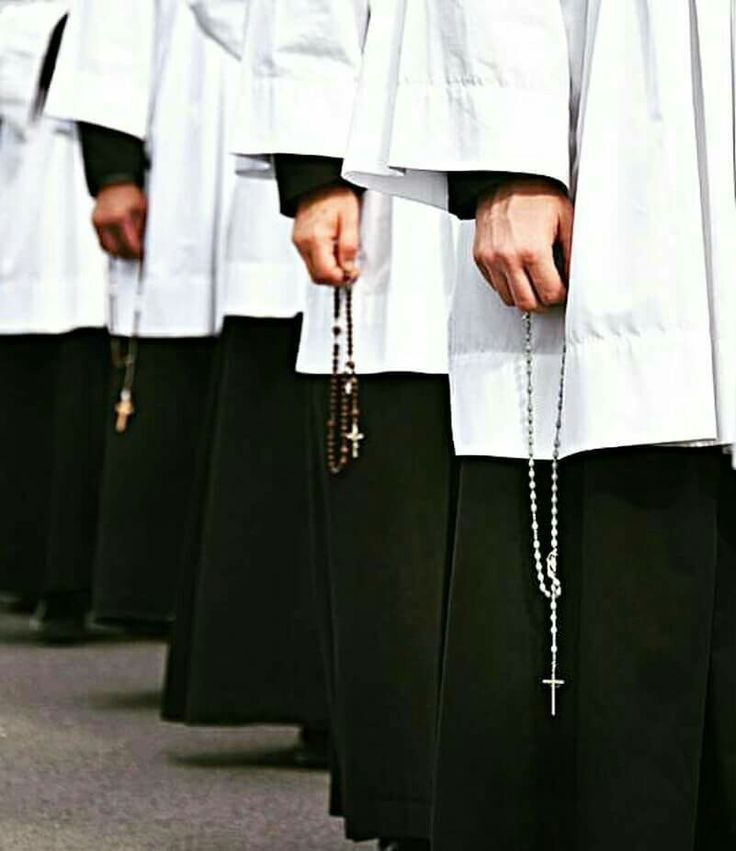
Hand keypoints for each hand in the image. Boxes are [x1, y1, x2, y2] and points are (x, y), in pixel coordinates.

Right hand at [92, 183, 146, 259]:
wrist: (114, 183)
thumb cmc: (129, 195)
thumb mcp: (142, 211)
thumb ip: (142, 230)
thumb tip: (144, 246)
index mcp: (120, 217)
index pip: (130, 245)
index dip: (138, 252)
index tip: (143, 254)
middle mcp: (106, 220)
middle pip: (117, 250)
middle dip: (128, 255)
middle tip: (137, 255)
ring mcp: (98, 222)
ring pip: (107, 248)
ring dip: (119, 252)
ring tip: (129, 251)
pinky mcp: (94, 223)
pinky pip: (102, 241)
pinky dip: (111, 246)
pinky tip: (120, 244)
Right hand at [292, 185, 360, 285]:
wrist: (318, 181)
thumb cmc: (334, 193)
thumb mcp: (350, 218)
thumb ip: (349, 246)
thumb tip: (349, 268)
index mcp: (315, 238)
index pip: (325, 274)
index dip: (342, 279)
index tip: (354, 274)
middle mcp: (302, 243)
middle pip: (317, 277)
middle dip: (336, 279)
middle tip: (351, 271)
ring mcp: (299, 243)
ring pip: (314, 271)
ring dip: (330, 271)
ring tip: (344, 260)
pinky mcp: (299, 241)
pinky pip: (311, 261)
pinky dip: (324, 263)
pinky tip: (334, 254)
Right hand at [473, 178, 572, 312]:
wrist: (507, 178)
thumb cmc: (536, 194)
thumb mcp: (566, 219)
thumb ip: (573, 253)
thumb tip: (577, 277)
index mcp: (532, 250)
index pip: (549, 294)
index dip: (560, 295)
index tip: (563, 288)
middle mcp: (508, 258)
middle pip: (527, 304)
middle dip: (542, 301)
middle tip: (550, 291)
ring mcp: (491, 259)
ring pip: (509, 299)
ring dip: (524, 295)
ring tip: (534, 280)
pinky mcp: (480, 258)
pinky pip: (495, 286)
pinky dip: (508, 284)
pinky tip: (519, 271)